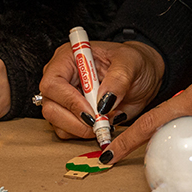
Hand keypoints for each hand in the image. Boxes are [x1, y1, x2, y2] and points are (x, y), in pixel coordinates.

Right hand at [37, 40, 163, 139]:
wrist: (142, 76)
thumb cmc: (133, 63)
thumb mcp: (131, 64)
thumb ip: (118, 80)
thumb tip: (104, 102)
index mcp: (69, 58)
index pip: (53, 83)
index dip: (69, 101)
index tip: (93, 113)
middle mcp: (61, 78)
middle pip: (50, 106)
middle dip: (75, 121)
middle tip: (101, 124)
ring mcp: (63, 97)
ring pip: (56, 123)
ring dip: (80, 129)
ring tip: (105, 122)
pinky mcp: (70, 114)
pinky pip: (67, 131)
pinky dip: (83, 133)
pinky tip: (102, 124)